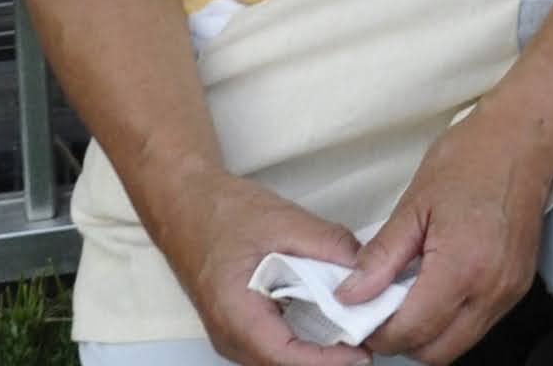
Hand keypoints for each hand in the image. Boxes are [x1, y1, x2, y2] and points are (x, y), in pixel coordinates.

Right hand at [160, 166, 369, 365]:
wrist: (185, 203)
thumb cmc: (220, 212)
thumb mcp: (283, 221)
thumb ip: (328, 245)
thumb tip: (365, 268)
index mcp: (234, 314)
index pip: (284, 357)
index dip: (326, 362)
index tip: (361, 353)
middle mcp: (228, 335)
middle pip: (284, 364)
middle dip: (327, 358)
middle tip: (367, 337)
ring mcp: (231, 335)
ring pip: (279, 358)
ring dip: (315, 350)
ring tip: (354, 329)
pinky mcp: (238, 326)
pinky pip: (273, 345)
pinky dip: (302, 338)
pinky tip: (328, 319)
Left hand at [343, 98, 552, 360]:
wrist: (525, 138)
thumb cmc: (472, 158)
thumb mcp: (415, 203)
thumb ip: (381, 257)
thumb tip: (351, 294)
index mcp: (462, 267)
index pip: (411, 330)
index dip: (377, 332)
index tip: (358, 317)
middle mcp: (491, 289)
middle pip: (436, 352)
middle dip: (402, 341)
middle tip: (378, 313)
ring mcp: (509, 291)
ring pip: (458, 344)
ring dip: (428, 335)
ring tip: (405, 299)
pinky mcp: (518, 286)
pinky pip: (478, 324)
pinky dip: (451, 320)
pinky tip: (435, 290)